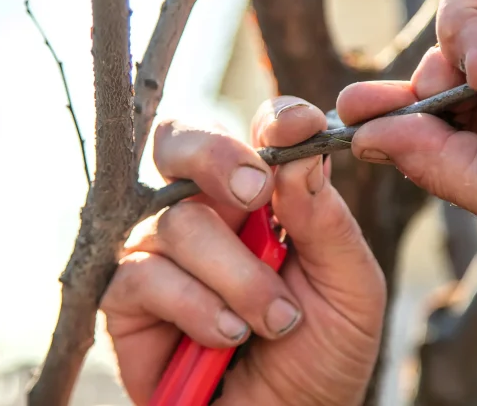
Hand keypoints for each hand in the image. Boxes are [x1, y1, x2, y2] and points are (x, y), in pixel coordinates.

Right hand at [100, 97, 385, 404]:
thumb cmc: (321, 355)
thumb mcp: (349, 289)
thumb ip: (327, 222)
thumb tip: (299, 155)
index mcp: (263, 199)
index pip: (258, 134)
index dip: (276, 121)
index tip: (301, 128)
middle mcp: (207, 213)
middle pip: (181, 143)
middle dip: (217, 156)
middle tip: (256, 194)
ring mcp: (162, 251)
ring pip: (180, 221)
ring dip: (236, 275)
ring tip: (274, 322)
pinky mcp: (127, 299)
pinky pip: (145, 274)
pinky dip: (197, 307)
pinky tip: (228, 337)